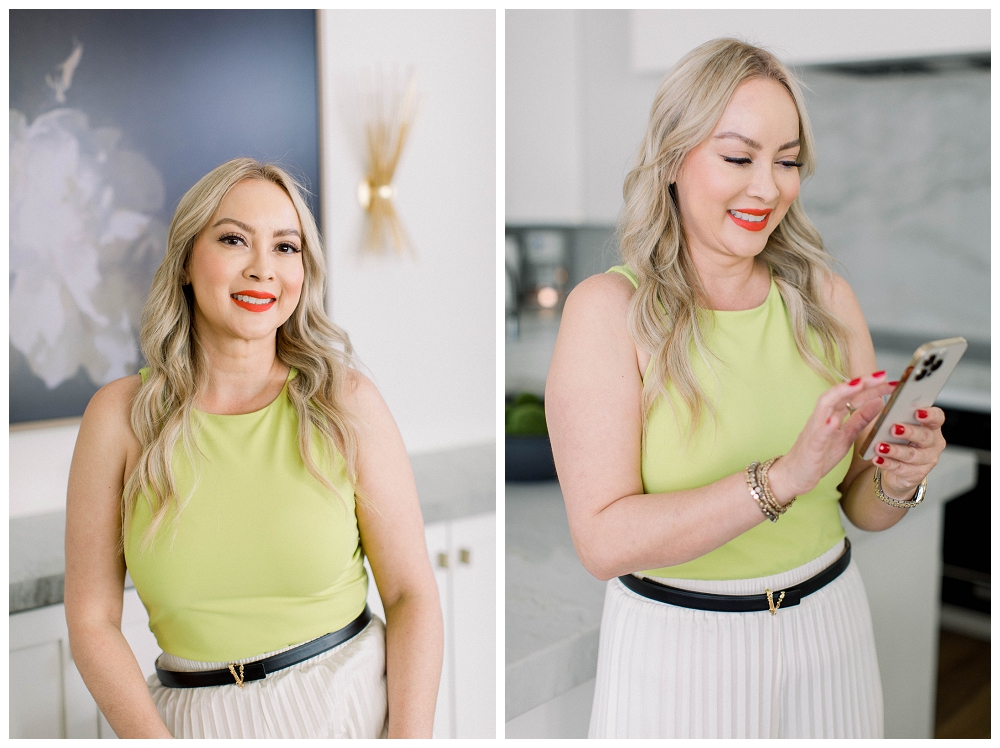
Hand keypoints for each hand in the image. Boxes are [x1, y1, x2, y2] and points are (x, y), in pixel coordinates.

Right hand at [769, 371, 892, 501]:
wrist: (794, 475)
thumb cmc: (818, 455)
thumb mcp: (846, 436)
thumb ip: (860, 420)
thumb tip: (878, 402)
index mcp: (832, 415)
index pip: (852, 395)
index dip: (870, 387)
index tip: (889, 380)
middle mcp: (822, 417)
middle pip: (840, 394)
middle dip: (860, 383)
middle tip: (881, 376)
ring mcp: (815, 430)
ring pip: (825, 405)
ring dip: (841, 393)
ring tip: (859, 385)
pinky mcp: (811, 446)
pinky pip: (817, 434)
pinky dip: (826, 425)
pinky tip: (835, 419)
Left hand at [871, 407, 945, 498]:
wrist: (893, 465)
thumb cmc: (893, 439)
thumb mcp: (892, 423)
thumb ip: (891, 412)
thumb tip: (878, 402)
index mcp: (930, 425)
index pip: (937, 417)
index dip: (930, 415)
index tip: (917, 412)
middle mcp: (933, 442)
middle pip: (925, 436)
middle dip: (909, 432)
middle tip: (894, 428)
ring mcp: (927, 459)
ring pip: (912, 455)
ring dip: (895, 450)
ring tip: (880, 446)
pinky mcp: (917, 473)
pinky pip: (902, 469)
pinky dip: (888, 463)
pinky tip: (877, 459)